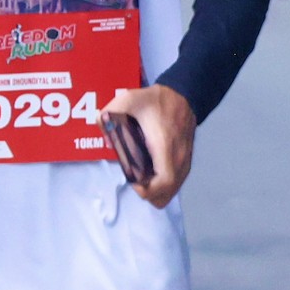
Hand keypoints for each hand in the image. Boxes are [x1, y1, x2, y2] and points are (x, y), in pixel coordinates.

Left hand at [103, 83, 195, 206]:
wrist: (183, 95)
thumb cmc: (157, 100)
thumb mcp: (129, 99)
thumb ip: (109, 112)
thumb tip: (102, 131)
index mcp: (164, 146)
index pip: (164, 181)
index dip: (148, 190)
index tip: (133, 183)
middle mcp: (178, 157)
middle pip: (167, 192)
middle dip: (148, 194)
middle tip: (134, 182)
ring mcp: (185, 161)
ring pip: (172, 190)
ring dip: (155, 192)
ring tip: (141, 180)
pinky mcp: (186, 161)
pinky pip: (176, 183)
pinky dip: (163, 186)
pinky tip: (151, 175)